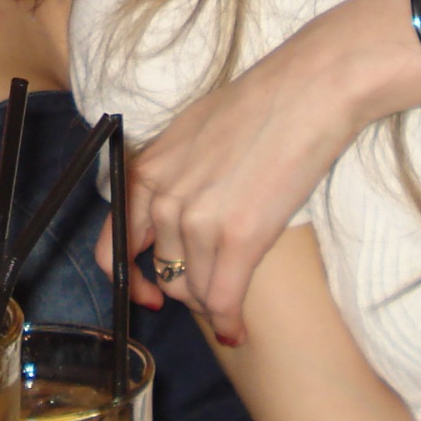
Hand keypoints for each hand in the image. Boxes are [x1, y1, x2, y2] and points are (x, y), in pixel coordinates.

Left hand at [98, 0, 420, 343]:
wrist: (307, 91)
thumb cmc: (261, 106)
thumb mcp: (193, 137)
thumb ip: (173, 180)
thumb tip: (173, 220)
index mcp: (147, 173)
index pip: (114, 248)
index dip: (130, 281)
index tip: (149, 294)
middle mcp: (163, 200)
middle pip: (165, 275)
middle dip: (189, 288)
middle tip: (217, 286)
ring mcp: (198, 221)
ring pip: (196, 291)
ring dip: (215, 300)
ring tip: (236, 296)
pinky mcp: (238, 237)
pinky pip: (224, 300)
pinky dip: (230, 322)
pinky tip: (238, 330)